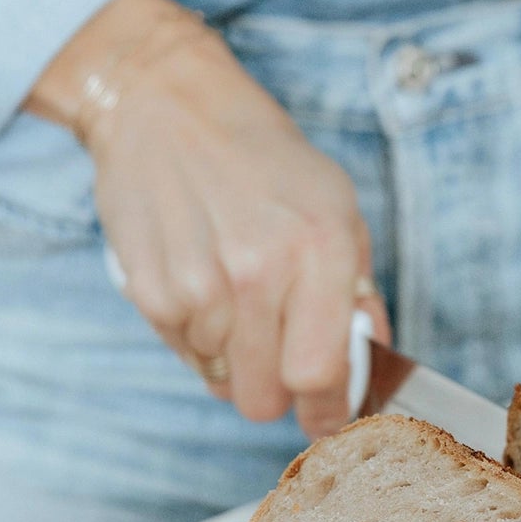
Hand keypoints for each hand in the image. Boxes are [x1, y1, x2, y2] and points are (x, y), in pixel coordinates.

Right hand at [27, 0, 389, 437]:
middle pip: (263, 397)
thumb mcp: (335, 205)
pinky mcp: (151, 290)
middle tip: (274, 351)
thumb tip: (369, 364)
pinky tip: (198, 280)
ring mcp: (200, 284)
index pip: (322, 373)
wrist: (167, 105)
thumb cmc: (260, 156)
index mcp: (321, 248)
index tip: (323, 416)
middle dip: (273, 388)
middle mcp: (260, 270)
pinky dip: (194, 332)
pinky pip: (183, 352)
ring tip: (230, 290)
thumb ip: (356, 290)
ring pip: (221, 378)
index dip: (325, 411)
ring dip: (230, 352)